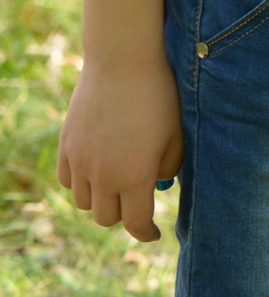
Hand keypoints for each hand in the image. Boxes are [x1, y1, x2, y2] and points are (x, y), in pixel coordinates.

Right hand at [58, 59, 182, 240]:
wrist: (122, 63)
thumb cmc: (159, 97)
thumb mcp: (175, 135)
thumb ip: (167, 168)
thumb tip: (157, 187)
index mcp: (134, 177)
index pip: (135, 223)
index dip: (145, 233)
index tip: (153, 234)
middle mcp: (102, 175)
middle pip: (107, 217)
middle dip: (124, 215)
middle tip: (137, 203)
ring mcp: (80, 162)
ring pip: (84, 202)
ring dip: (101, 200)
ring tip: (117, 185)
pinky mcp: (66, 147)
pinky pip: (68, 181)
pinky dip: (81, 184)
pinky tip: (96, 172)